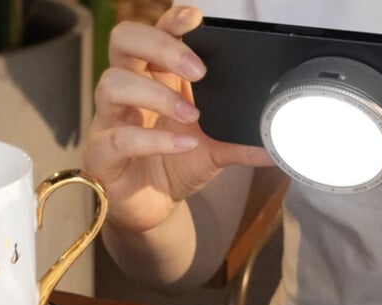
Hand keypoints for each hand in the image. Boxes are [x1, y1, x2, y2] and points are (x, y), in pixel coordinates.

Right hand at [84, 6, 271, 232]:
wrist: (154, 208)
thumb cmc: (174, 166)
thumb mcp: (214, 150)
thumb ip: (241, 142)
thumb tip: (280, 143)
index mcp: (154, 78)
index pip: (152, 33)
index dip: (169, 21)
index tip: (196, 19)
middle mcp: (128, 91)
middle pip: (123, 41)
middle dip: (160, 46)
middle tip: (197, 70)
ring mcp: (110, 119)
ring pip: (113, 83)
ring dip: (156, 94)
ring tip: (191, 113)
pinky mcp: (101, 153)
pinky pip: (119, 137)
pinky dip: (154, 139)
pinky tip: (184, 145)